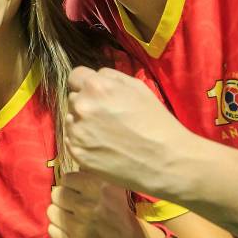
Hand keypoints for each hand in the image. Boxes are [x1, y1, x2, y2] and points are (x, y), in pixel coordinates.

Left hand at [47, 171, 158, 237]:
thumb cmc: (122, 215)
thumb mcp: (115, 188)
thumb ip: (94, 173)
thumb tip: (76, 159)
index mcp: (100, 189)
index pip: (67, 179)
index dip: (71, 185)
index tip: (78, 192)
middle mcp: (89, 208)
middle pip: (57, 194)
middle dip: (64, 199)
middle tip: (74, 206)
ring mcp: (81, 230)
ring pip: (52, 212)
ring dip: (60, 214)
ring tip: (73, 219)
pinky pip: (52, 230)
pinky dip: (59, 230)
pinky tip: (72, 232)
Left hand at [64, 66, 189, 195]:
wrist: (166, 161)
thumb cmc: (156, 122)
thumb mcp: (137, 87)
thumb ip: (111, 76)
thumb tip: (94, 77)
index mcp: (96, 86)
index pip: (75, 77)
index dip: (86, 85)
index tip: (96, 95)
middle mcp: (82, 106)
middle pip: (73, 98)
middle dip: (86, 104)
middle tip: (107, 118)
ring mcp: (77, 131)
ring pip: (71, 120)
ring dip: (82, 124)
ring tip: (107, 134)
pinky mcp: (76, 152)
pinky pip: (71, 140)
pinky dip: (83, 142)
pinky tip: (103, 147)